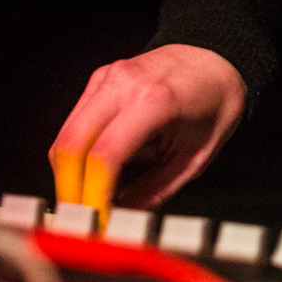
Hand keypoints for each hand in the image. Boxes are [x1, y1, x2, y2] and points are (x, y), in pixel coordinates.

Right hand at [49, 44, 245, 221]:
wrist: (215, 57)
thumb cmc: (213, 101)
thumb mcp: (196, 155)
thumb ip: (156, 190)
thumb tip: (123, 221)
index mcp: (155, 100)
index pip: (104, 156)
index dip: (94, 197)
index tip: (98, 224)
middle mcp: (124, 83)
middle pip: (71, 145)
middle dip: (70, 190)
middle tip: (84, 220)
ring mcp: (108, 77)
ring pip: (66, 135)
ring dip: (69, 174)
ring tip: (90, 200)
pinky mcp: (99, 79)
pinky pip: (74, 122)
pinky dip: (76, 153)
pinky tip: (94, 172)